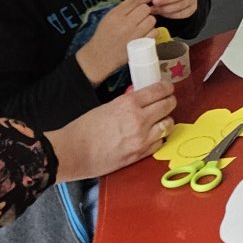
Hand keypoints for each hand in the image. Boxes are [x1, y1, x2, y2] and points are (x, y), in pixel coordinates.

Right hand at [50, 85, 175, 181]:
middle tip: (167, 102)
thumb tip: (142, 100)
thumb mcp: (107, 107)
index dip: (167, 88)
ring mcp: (141, 138)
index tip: (167, 88)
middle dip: (169, 102)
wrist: (73, 152)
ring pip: (169, 125)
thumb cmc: (84, 129)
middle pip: (169, 105)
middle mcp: (139, 119)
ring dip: (166, 121)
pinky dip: (159, 138)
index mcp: (128, 103)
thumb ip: (127, 104)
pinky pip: (160, 143)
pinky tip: (152, 136)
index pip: (159, 90)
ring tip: (160, 120)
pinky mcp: (140, 154)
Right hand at [77, 0, 155, 83]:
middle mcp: (125, 23)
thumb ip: (124, 8)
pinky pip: (154, 32)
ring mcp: (134, 34)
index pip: (135, 0)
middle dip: (145, 11)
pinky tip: (145, 34)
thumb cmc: (105, 36)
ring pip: (151, 20)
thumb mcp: (109, 17)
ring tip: (141, 27)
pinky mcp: (141, 44)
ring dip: (149, 22)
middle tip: (140, 17)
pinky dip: (152, 32)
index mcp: (116, 15)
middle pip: (145, 9)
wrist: (100, 56)